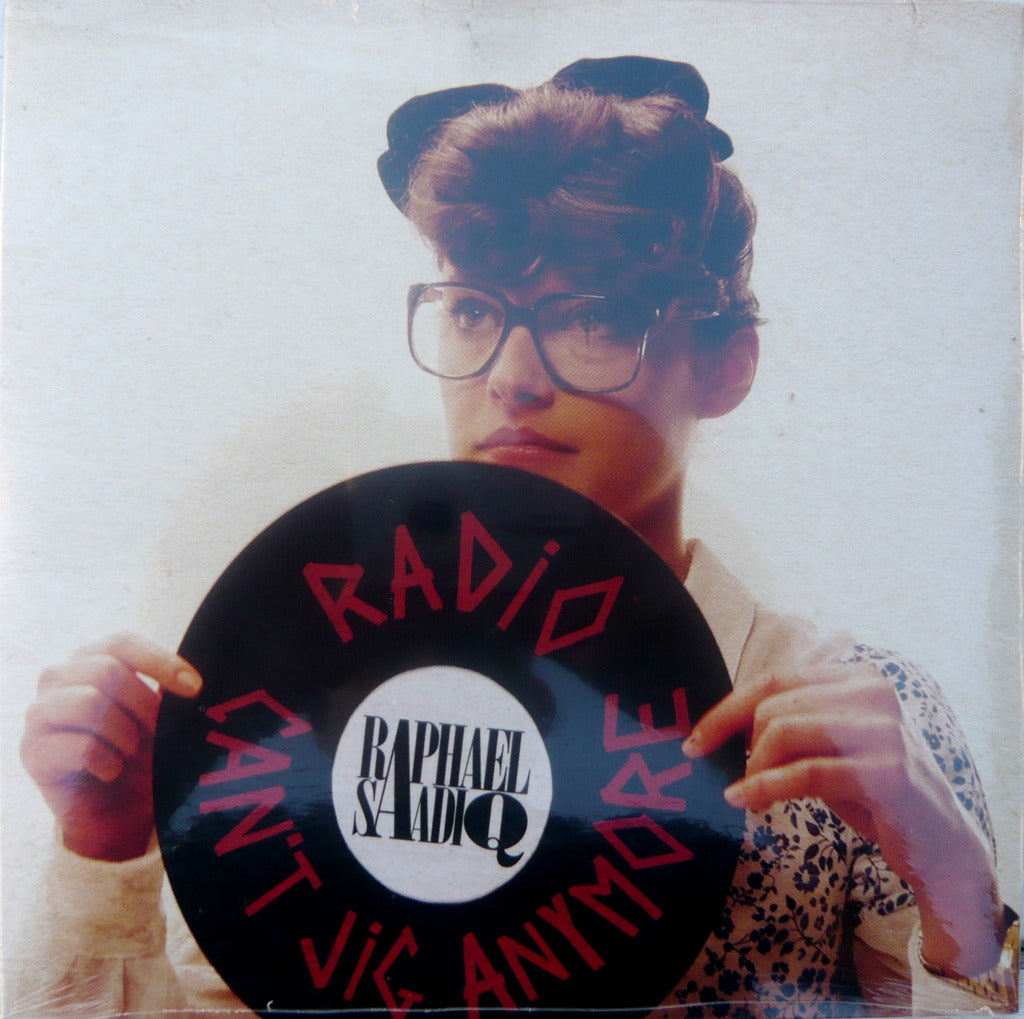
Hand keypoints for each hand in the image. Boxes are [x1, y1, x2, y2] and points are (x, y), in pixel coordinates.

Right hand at [21, 633, 201, 861]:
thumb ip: (169, 691)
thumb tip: (194, 681)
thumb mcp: (161, 716)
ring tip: (130, 752)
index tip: (194, 688)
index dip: (159, 661)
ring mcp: (39, 712)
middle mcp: (59, 677)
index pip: (121, 642)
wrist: (116, 808)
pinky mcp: (31, 750)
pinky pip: (80, 747)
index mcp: (92, 658)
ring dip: (125, 733)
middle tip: (158, 733)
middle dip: (143, 705)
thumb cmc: (141, 752)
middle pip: (107, 670)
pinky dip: (108, 762)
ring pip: (90, 702)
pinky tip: (111, 771)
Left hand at [683, 662, 1005, 976]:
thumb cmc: (873, 791)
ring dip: (754, 767)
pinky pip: (803, 773)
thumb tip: (717, 724)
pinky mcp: (886, 772)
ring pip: (783, 731)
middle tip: (739, 776)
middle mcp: (874, 692)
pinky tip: (744, 800)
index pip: (775, 678)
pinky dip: (762, 787)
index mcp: (858, 676)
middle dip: (743, 743)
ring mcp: (883, 730)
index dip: (727, 709)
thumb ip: (790, 721)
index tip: (694, 741)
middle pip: (774, 705)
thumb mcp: (830, 744)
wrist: (942, 845)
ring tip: (748, 792)